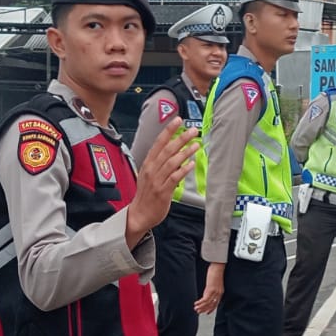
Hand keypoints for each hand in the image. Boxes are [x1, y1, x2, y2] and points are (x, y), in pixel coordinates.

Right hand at [126, 119, 197, 246]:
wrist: (138, 215)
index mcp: (148, 164)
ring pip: (172, 162)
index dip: (168, 131)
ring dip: (185, 152)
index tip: (177, 120)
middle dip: (180, 138)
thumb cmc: (145, 196)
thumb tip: (176, 155)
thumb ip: (161, 164)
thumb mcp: (149, 175)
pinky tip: (190, 164)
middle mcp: (151, 170)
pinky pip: (174, 178)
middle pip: (167, 150)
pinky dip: (183, 170)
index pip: (158, 143)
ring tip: (196, 144)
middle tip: (192, 130)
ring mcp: (157, 180)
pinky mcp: (163, 191)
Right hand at [194, 260, 224, 313]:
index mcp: (220, 292)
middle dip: (204, 309)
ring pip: (208, 303)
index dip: (211, 309)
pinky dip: (200, 302)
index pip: (216, 303)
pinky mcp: (211, 289)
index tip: (207, 312)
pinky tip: (196, 303)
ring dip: (201, 307)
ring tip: (196, 309)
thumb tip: (207, 292)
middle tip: (198, 312)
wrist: (218, 267)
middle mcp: (218, 293)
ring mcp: (215, 292)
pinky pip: (205, 299)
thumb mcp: (215, 282)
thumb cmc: (215, 272)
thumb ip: (212, 288)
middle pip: (211, 305)